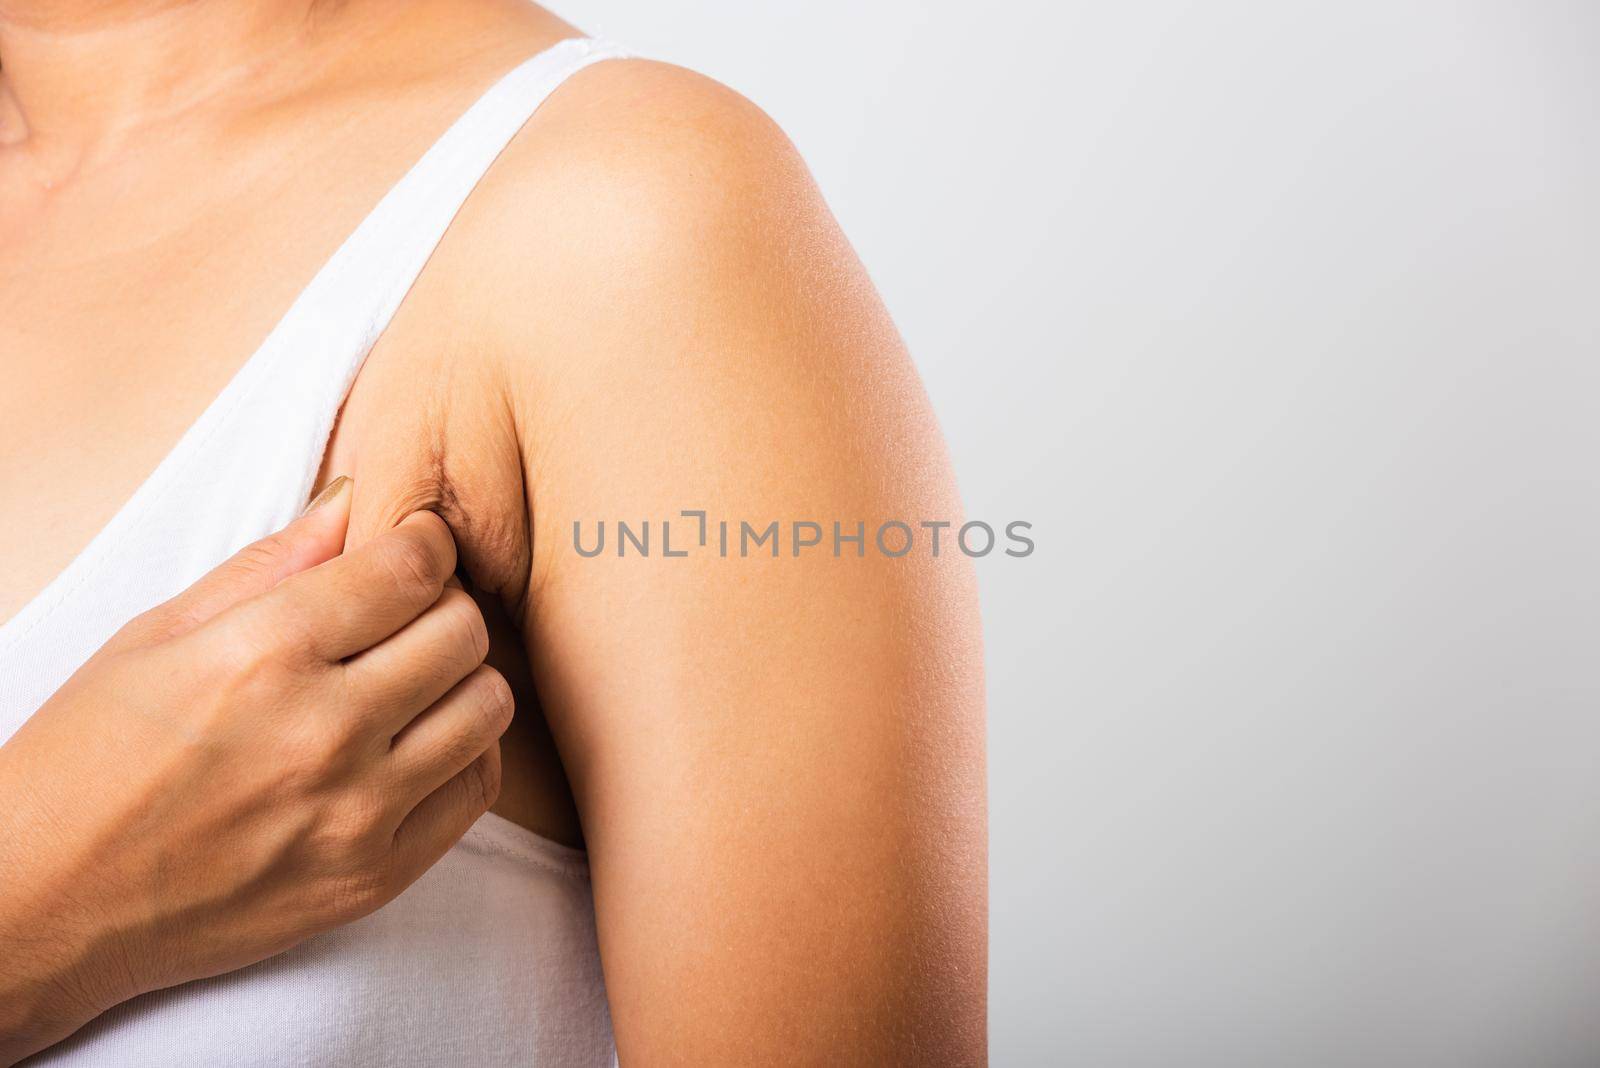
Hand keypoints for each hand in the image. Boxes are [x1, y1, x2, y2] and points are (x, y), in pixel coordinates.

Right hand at [0, 477, 511, 1062]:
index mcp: (263, 653)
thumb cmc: (86, 760)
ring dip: (462, 678)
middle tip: (408, 614)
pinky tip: (417, 743)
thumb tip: (355, 500)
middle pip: (465, 630)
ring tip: (414, 680)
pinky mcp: (373, 878)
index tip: (412, 546)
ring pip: (488, 706)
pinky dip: (463, 753)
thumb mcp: (156, 635)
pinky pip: (477, 790)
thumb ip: (271, 563)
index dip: (425, 542)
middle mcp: (323, 732)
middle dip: (446, 605)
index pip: (412, 567)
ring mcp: (356, 812)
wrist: (42, 903)